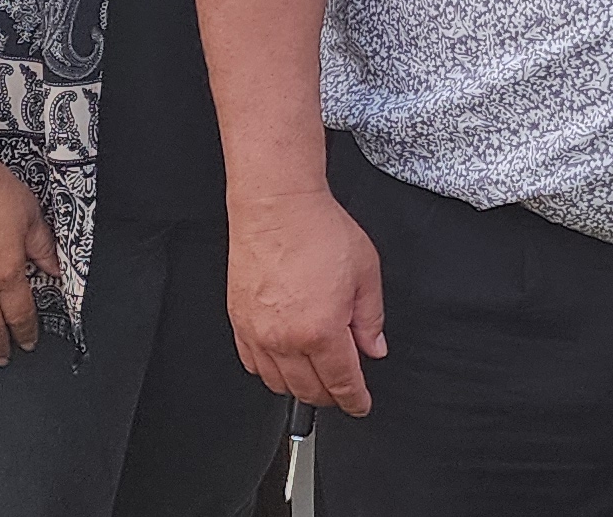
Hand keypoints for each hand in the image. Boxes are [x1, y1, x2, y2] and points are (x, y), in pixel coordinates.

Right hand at [226, 189, 387, 414]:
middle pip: (309, 390)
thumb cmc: (318, 230)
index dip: (355, 400)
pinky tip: (285, 361)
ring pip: (278, 383)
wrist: (276, 207)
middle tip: (344, 388)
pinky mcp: (238, 321)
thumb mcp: (366, 273)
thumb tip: (374, 348)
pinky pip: (252, 364)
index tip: (361, 404)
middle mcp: (285, 339)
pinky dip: (271, 371)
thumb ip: (371, 318)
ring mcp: (257, 333)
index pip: (341, 383)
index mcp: (321, 331)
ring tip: (316, 374)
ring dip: (300, 386)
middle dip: (331, 396)